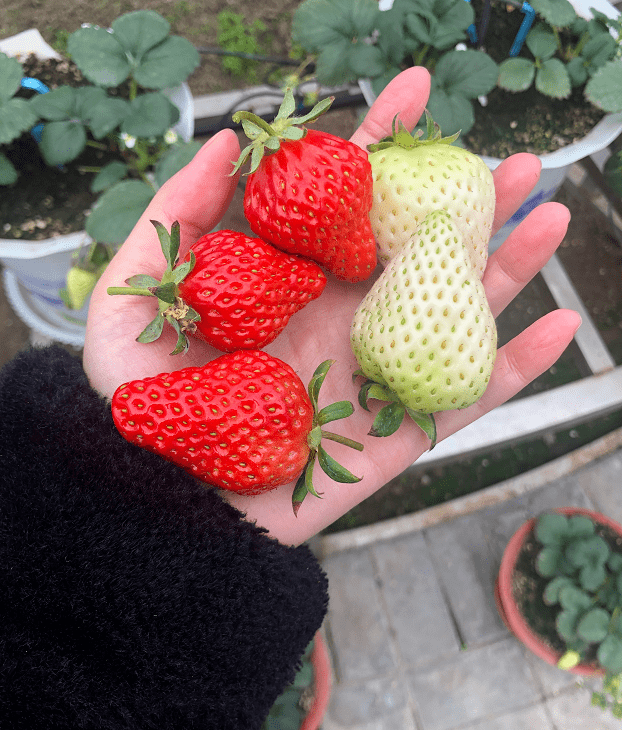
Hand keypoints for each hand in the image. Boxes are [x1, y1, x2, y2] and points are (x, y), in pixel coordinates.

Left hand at [84, 67, 579, 545]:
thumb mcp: (132, 302)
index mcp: (295, 280)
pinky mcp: (399, 429)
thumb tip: (222, 142)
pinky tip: (562, 326)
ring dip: (510, 264)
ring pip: (458, 311)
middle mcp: (346, 316)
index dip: (382, 145)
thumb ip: (173, 220)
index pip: (348, 201)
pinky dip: (517, 366)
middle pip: (421, 249)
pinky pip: (470, 396)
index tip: (414, 92)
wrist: (173, 500)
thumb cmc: (146, 405)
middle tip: (519, 159)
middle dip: (471, 201)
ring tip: (551, 213)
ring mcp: (378, 370)